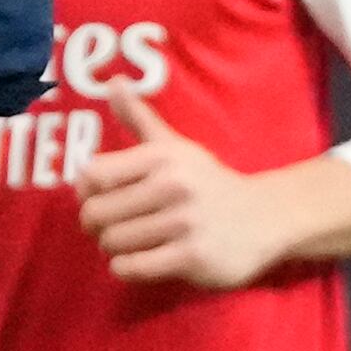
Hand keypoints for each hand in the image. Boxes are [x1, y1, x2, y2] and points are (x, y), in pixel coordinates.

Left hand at [76, 106, 300, 288]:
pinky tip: (139, 260)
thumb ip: (139, 118)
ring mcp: (185, 223)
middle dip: (95, 225)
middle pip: (97, 213)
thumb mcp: (176, 146)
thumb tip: (113, 82)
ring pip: (112, 242)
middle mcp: (173, 185)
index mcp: (162, 156)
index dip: (84, 192)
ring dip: (111, 248)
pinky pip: (133, 268)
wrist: (266, 218)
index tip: (97, 199)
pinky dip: (125, 268)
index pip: (92, 175)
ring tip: (128, 243)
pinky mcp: (193, 258)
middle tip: (108, 227)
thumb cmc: (207, 182)